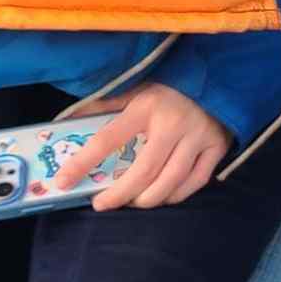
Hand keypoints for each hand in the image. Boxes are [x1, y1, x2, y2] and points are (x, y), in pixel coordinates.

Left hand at [54, 82, 233, 212]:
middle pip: (143, 171)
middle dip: (119, 194)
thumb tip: (69, 121)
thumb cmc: (168, 87)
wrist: (216, 77)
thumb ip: (105, 106)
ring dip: (145, 199)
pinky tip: (160, 196)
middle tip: (101, 204)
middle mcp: (173, 123)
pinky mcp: (216, 148)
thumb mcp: (135, 89)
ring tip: (130, 202)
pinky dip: (174, 195)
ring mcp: (198, 137)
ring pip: (170, 182)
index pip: (108, 139)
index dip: (83, 163)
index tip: (63, 181)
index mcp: (146, 106)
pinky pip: (194, 183)